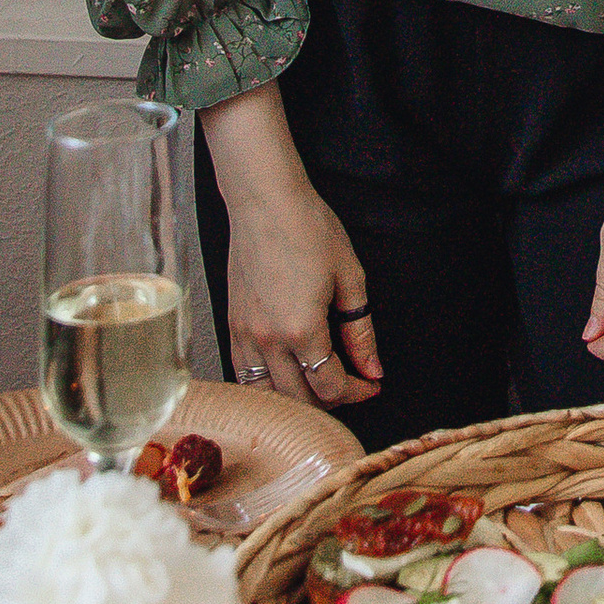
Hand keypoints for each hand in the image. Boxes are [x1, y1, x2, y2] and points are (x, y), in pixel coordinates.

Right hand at [201, 83, 383, 408]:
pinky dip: (264, 387)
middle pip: (299, 399)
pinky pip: (243, 374)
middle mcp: (268, 340)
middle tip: (351, 385)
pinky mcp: (231, 325)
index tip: (371, 383)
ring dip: (295, 400)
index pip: (330, 386)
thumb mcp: (349, 278)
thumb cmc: (309, 229)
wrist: (265, 202)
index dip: (357, 392)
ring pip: (267, 394)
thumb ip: (361, 331)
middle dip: (331, 401)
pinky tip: (283, 378)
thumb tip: (372, 369)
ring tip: (318, 386)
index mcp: (302, 329)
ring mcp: (244, 335)